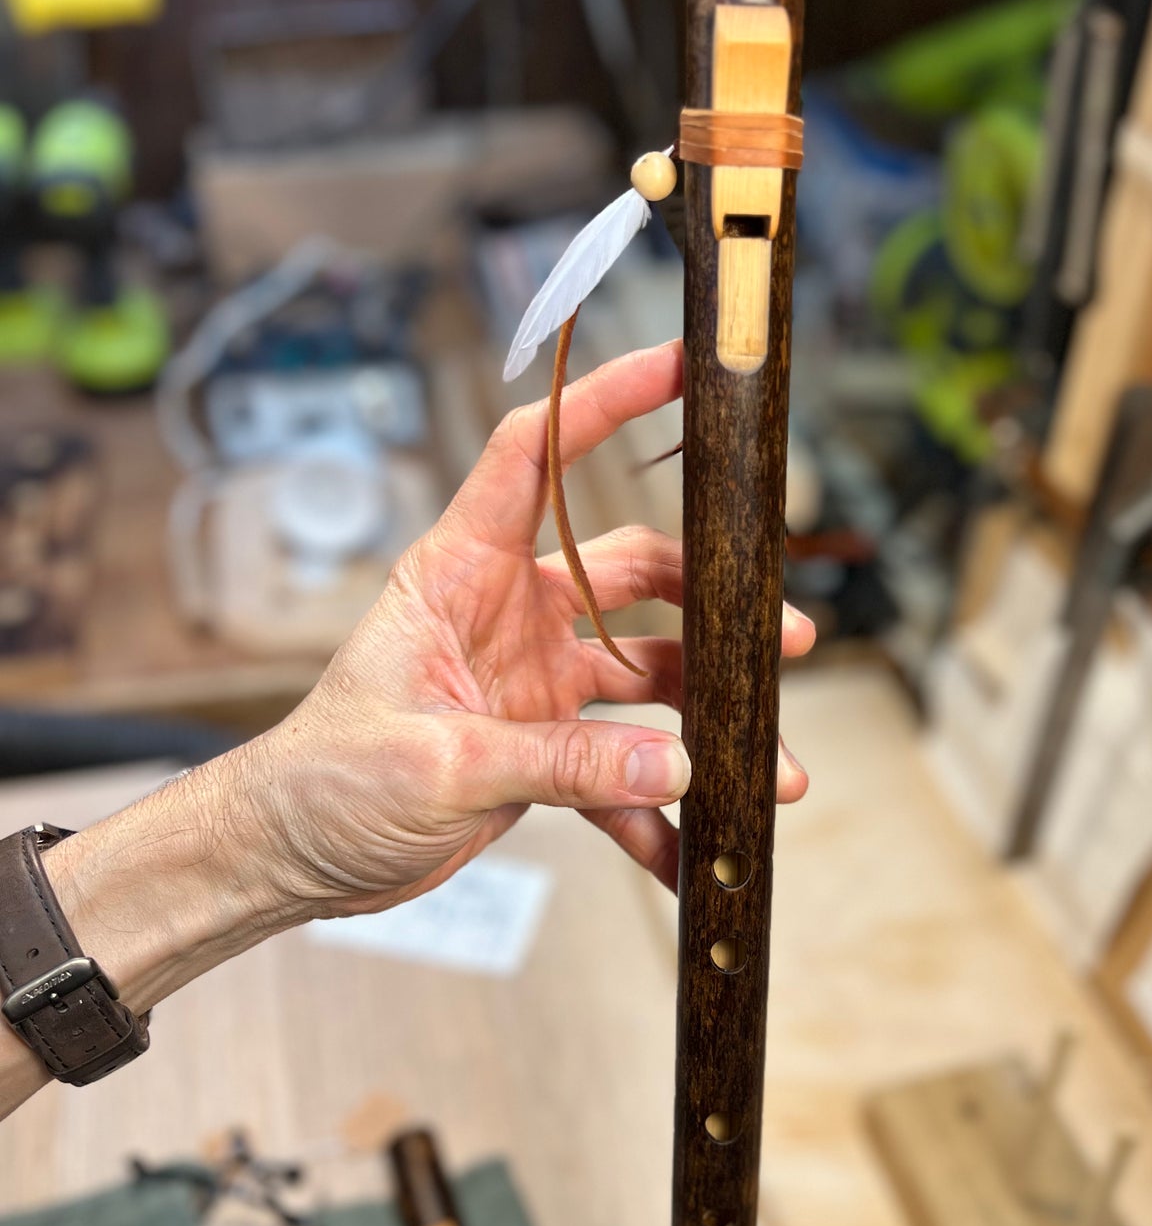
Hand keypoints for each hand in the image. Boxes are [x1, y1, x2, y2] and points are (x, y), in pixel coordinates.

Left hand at [250, 338, 813, 912]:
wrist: (291, 858)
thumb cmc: (324, 782)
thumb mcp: (439, 764)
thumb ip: (559, 763)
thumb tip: (676, 764)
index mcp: (460, 573)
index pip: (535, 456)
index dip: (600, 402)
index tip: (676, 367)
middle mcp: (508, 614)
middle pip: (632, 574)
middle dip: (715, 602)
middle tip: (788, 636)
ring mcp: (532, 680)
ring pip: (647, 678)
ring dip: (708, 721)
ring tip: (771, 768)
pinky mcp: (540, 747)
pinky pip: (617, 770)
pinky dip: (654, 808)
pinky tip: (690, 847)